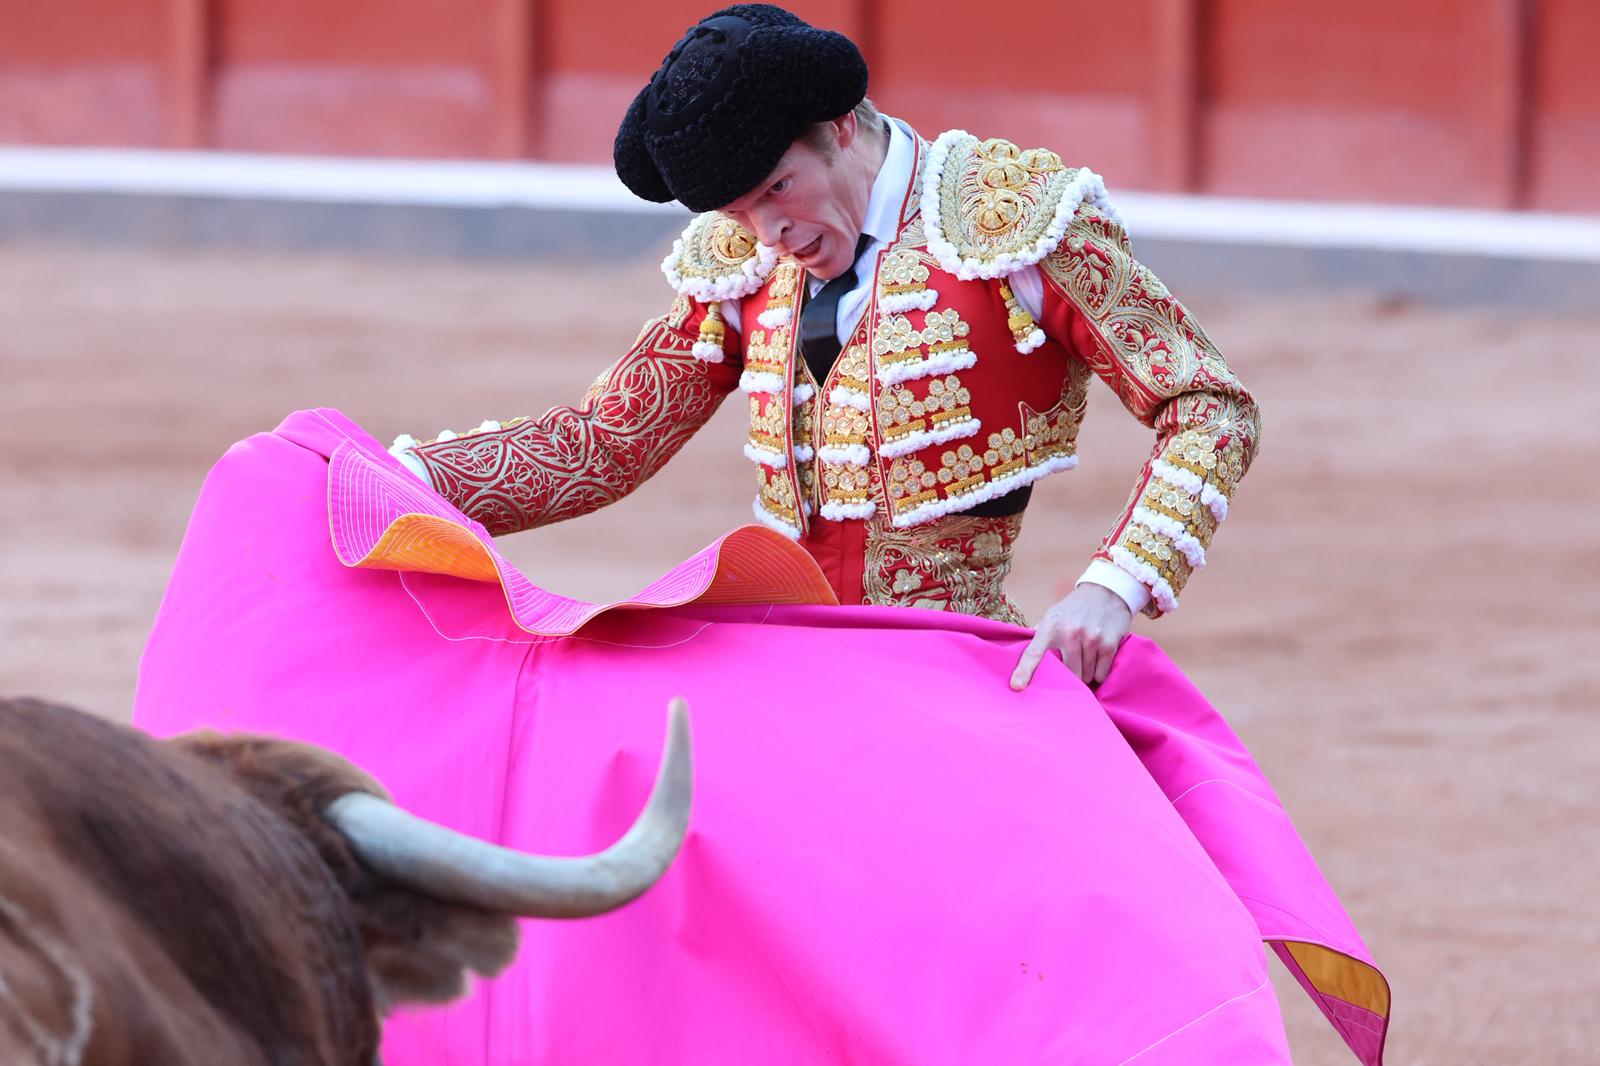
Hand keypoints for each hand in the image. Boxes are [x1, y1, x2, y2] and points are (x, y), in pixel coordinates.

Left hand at [1010, 583, 1132, 690]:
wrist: (1106, 591)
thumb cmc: (1074, 608)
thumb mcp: (1053, 616)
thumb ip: (1038, 635)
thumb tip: (1018, 651)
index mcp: (1051, 626)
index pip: (1034, 652)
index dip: (1024, 671)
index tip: (1016, 686)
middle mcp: (1070, 633)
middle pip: (1068, 674)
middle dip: (1070, 677)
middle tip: (1072, 666)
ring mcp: (1091, 639)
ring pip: (1086, 676)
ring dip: (1086, 673)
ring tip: (1086, 658)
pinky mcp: (1109, 645)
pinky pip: (1101, 674)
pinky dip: (1099, 672)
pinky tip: (1098, 658)